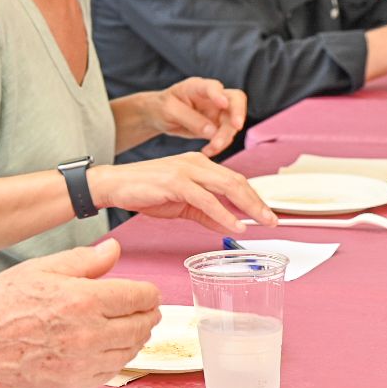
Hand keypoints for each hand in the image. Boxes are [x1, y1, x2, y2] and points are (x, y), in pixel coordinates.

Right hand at [0, 239, 161, 387]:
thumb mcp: (40, 269)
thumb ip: (83, 261)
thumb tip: (113, 250)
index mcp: (83, 299)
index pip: (141, 297)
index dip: (149, 293)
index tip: (146, 293)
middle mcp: (89, 333)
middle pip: (143, 325)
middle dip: (147, 314)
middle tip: (143, 309)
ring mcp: (84, 362)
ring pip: (132, 350)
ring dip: (135, 337)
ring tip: (125, 327)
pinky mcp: (76, 383)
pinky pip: (113, 370)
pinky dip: (118, 358)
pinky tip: (107, 347)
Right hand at [88, 153, 276, 234]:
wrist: (113, 185)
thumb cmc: (143, 191)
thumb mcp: (180, 204)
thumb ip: (205, 213)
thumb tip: (228, 224)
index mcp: (198, 164)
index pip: (234, 179)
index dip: (253, 197)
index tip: (266, 214)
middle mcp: (196, 163)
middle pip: (237, 181)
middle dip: (258, 202)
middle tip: (273, 220)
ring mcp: (186, 170)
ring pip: (227, 186)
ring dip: (249, 206)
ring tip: (263, 222)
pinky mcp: (176, 182)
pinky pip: (206, 199)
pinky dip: (224, 213)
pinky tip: (235, 224)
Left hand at [146, 77, 247, 157]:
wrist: (159, 115)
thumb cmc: (162, 106)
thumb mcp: (169, 110)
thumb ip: (189, 118)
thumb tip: (212, 132)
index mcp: (197, 87)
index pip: (213, 87)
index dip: (219, 94)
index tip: (223, 104)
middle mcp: (212, 97)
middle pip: (235, 102)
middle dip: (237, 115)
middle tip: (236, 128)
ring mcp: (217, 112)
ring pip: (231, 123)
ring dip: (225, 137)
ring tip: (212, 148)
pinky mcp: (217, 126)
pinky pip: (225, 136)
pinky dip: (219, 146)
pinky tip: (207, 151)